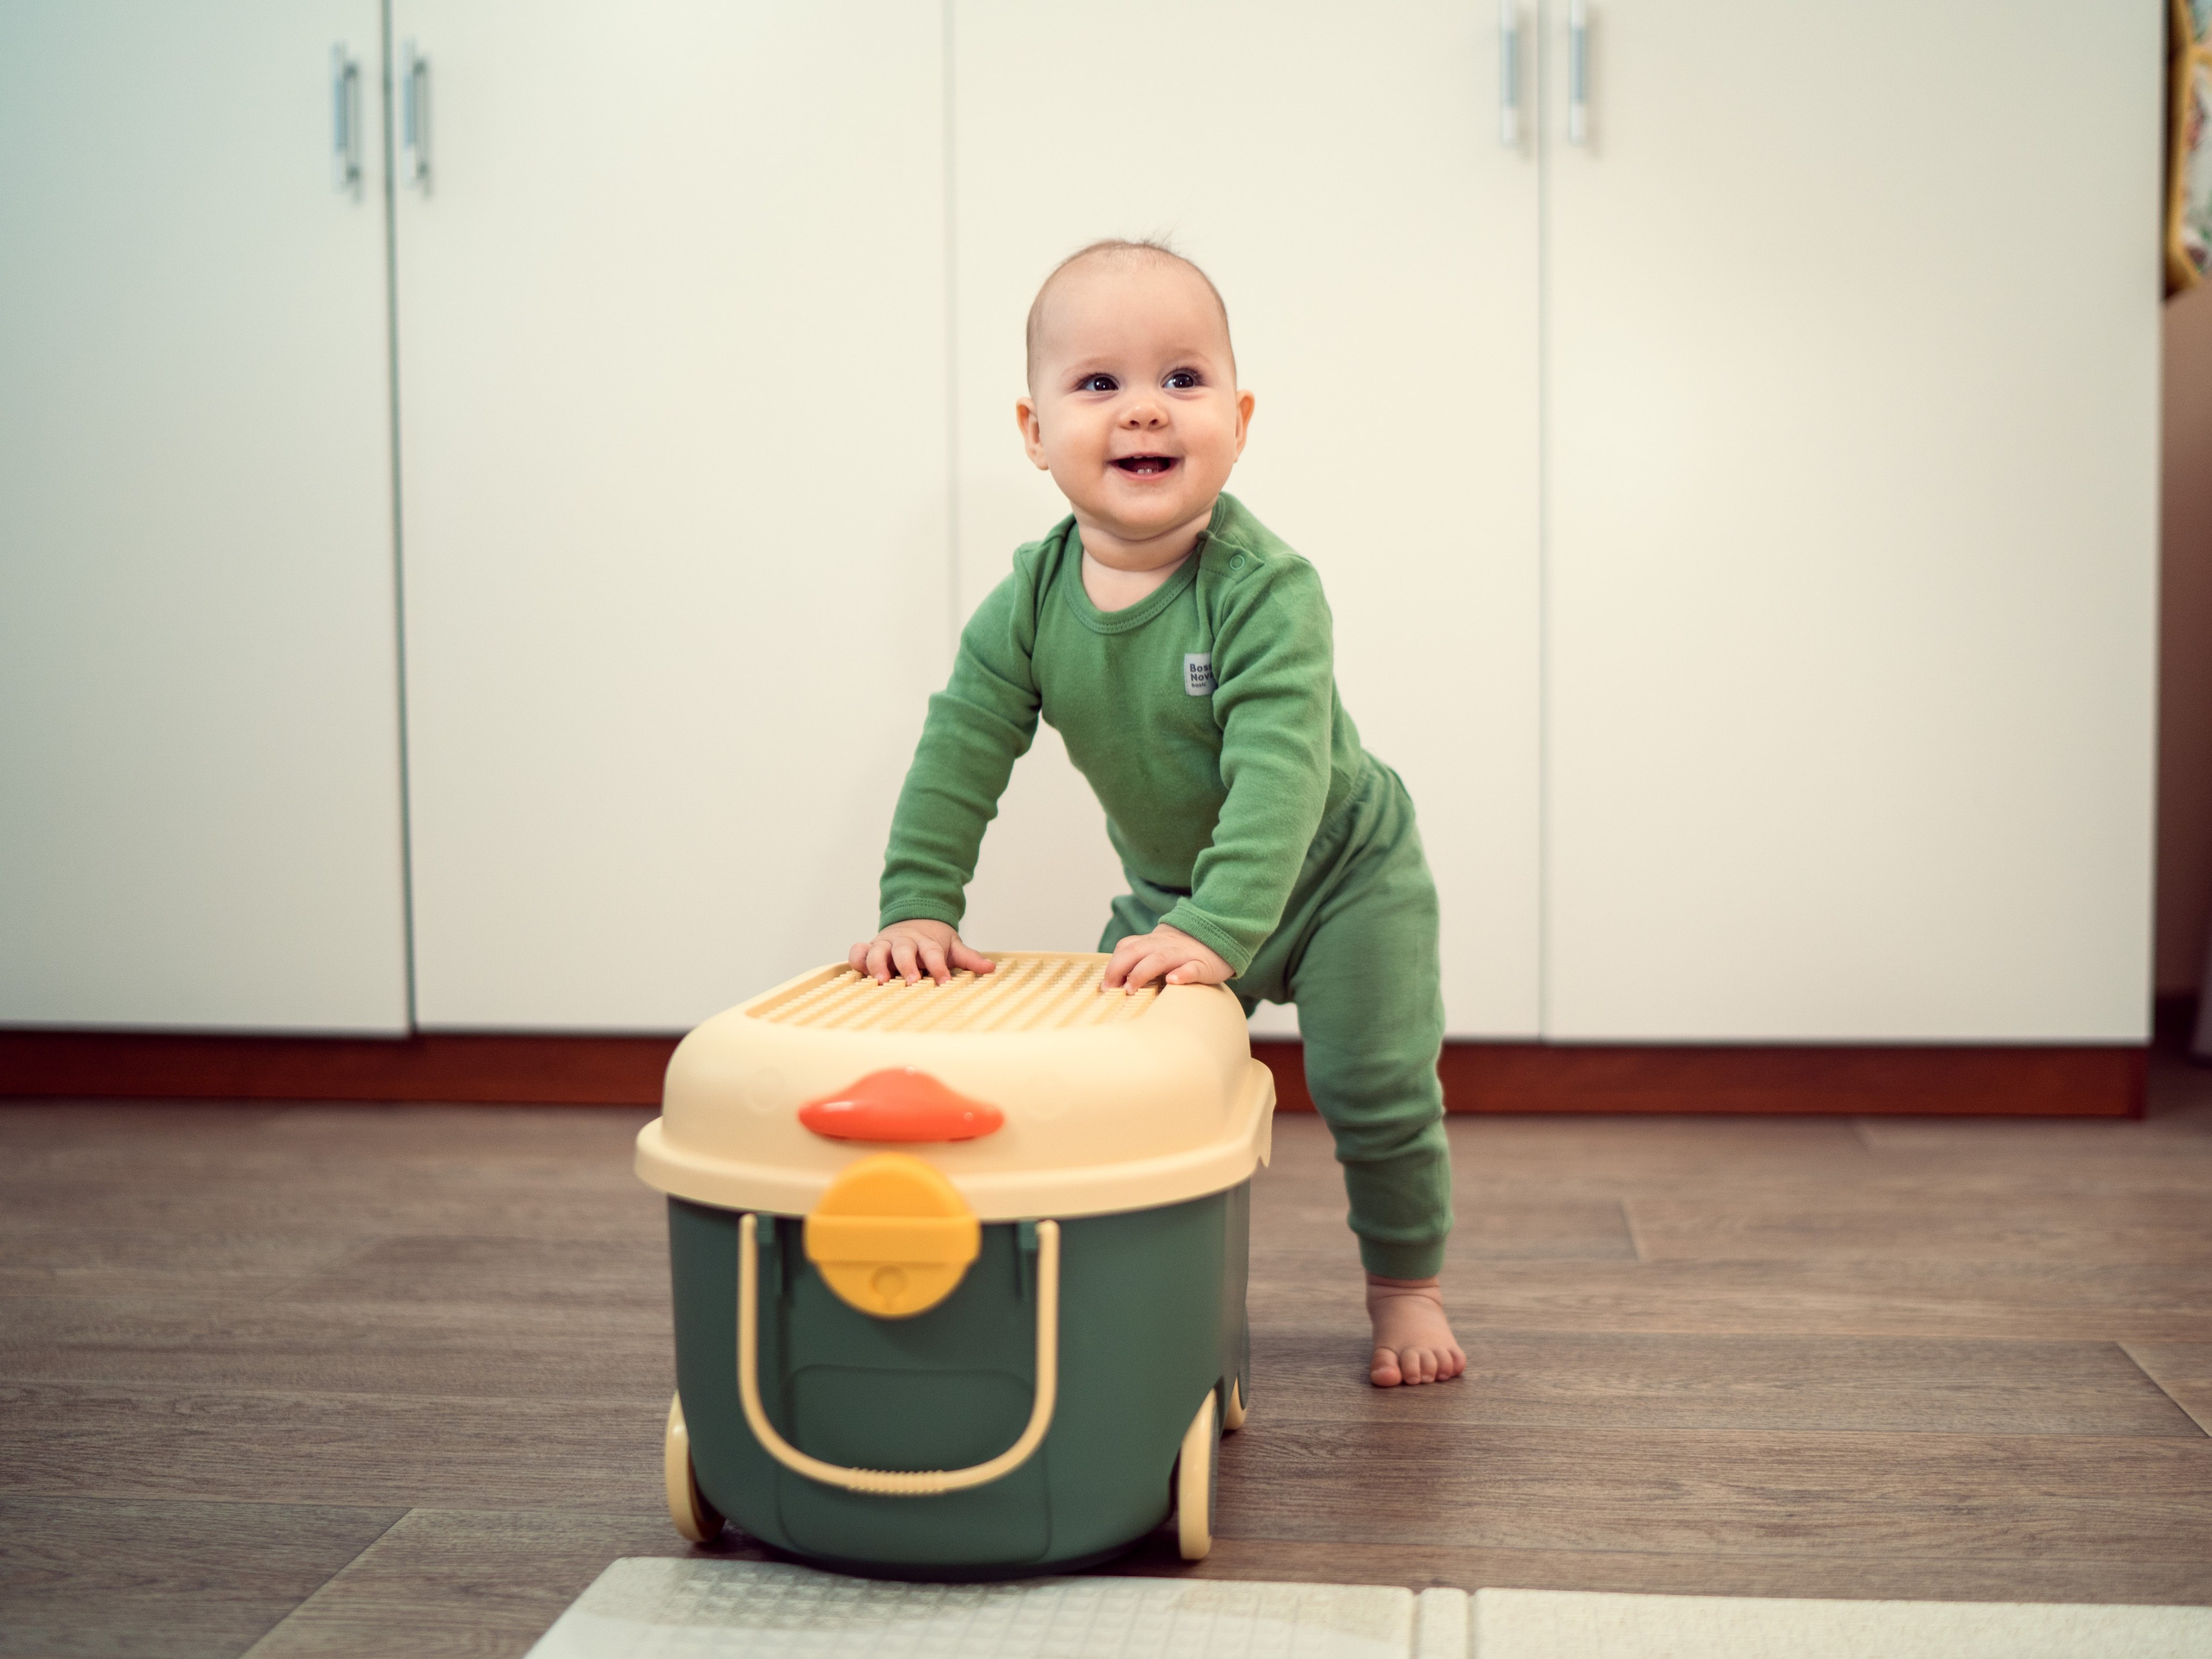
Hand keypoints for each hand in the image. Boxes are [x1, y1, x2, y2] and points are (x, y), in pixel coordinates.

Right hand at [849, 920, 996, 985]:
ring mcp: (886, 945)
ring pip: (878, 951)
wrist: (914, 919)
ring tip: (881, 980)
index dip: (938, 968)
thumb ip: (970, 958)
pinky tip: (859, 970)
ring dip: (878, 964)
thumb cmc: (933, 941)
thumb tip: (990, 968)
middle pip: (904, 952)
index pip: (933, 954)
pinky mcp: (870, 949)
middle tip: (911, 981)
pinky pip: (858, 951)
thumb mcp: (954, 947)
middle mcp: (905, 943)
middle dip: (906, 966)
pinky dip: (857, 957)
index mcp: (926, 943)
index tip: (943, 982)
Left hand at [1101, 924, 1233, 993]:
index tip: (1105, 985)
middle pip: (1136, 951)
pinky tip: (1173, 982)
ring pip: (1159, 958)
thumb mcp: (1159, 948)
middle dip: (1119, 969)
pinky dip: (1182, 974)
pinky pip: (1192, 967)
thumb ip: (1140, 958)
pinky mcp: (1203, 964)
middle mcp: (1164, 945)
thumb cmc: (1183, 951)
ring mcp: (1184, 954)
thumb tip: (1114, 981)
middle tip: (1111, 989)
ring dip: (1142, 973)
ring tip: (1132, 988)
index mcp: (1152, 942)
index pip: (1127, 947)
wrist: (1221, 935)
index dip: (1113, 964)